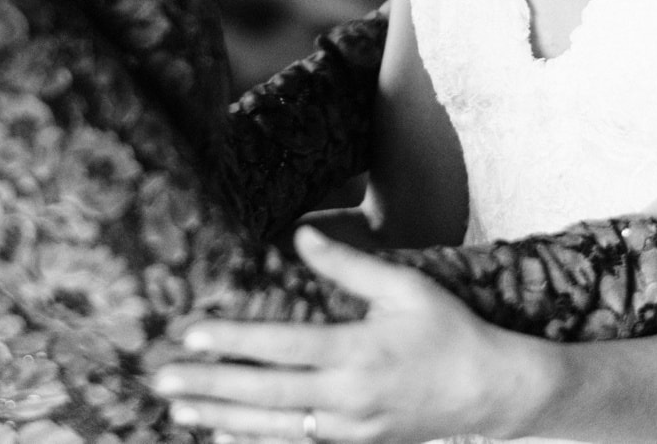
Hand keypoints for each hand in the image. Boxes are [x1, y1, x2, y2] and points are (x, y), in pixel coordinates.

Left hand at [154, 227, 542, 443]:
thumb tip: (302, 233)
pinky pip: (296, 443)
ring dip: (222, 418)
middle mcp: (347, 397)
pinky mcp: (355, 442)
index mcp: (357, 352)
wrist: (493, 394)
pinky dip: (257, 440)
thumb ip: (348, 264)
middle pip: (265, 393)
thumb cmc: (450, 332)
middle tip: (162, 378)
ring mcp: (350, 427)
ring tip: (180, 409)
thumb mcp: (404, 288)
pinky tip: (223, 435)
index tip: (190, 336)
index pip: (281, 347)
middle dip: (209, 386)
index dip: (233, 342)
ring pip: (274, 425)